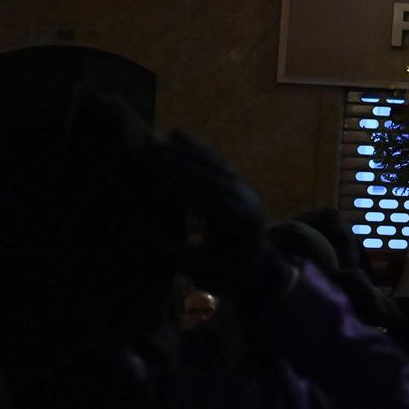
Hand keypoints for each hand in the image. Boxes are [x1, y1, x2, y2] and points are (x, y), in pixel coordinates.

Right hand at [160, 132, 265, 289]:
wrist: (258, 268)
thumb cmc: (228, 275)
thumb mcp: (206, 272)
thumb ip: (182, 259)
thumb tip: (152, 246)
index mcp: (244, 224)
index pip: (215, 202)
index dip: (189, 190)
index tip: (162, 181)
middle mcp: (248, 200)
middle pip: (214, 178)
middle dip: (184, 165)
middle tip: (151, 154)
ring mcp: (245, 189)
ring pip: (216, 164)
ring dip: (188, 151)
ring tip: (157, 141)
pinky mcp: (239, 182)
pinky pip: (217, 160)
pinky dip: (198, 147)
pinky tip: (176, 133)